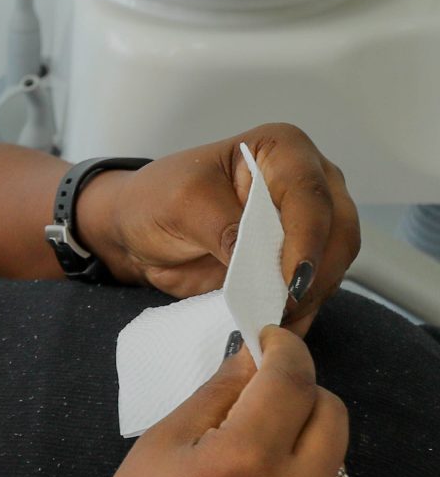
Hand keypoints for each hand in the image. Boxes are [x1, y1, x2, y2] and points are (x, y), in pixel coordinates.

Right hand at [63, 327, 346, 476]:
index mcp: (245, 457)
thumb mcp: (159, 447)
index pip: (293, 378)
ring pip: (335, 449)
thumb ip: (215, 396)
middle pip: (330, 409)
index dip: (284, 348)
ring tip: (254, 447)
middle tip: (257, 394)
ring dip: (303, 432)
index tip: (270, 338)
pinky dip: (303, 474)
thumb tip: (252, 358)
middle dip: (299, 390)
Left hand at [74, 124, 360, 331]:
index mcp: (282, 149)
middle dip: (314, 275)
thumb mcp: (182, 205)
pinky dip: (302, 308)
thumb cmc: (158, 200)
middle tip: (280, 311)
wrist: (140, 229)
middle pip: (337, 231)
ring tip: (273, 325)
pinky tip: (279, 327)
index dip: (306, 241)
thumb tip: (258, 263)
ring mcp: (312, 220)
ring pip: (335, 262)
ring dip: (310, 297)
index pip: (309, 195)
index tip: (291, 281)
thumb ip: (223, 228)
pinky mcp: (302, 256)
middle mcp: (309, 179)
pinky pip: (317, 285)